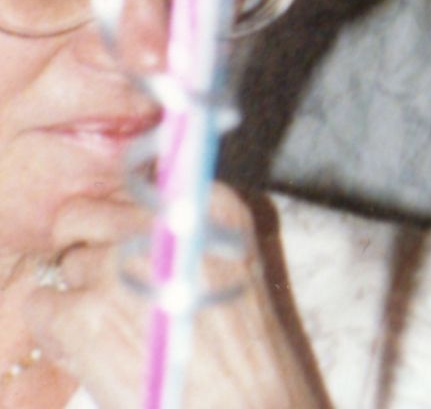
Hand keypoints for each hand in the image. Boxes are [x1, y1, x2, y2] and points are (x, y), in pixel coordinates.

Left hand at [25, 186, 328, 408]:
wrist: (244, 404)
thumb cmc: (245, 349)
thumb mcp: (238, 264)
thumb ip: (192, 229)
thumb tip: (140, 222)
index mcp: (208, 202)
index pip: (139, 184)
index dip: (126, 220)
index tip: (132, 246)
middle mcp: (159, 222)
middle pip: (90, 213)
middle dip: (89, 245)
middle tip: (106, 283)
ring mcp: (117, 266)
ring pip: (68, 262)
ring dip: (80, 293)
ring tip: (111, 327)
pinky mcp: (83, 315)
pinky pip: (43, 305)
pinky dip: (57, 329)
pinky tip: (89, 348)